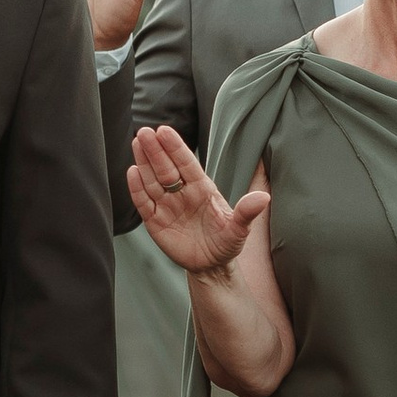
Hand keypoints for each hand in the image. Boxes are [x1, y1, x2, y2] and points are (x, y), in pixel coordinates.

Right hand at [127, 126, 267, 278]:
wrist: (211, 266)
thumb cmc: (226, 243)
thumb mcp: (239, 230)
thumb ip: (246, 213)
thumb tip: (263, 197)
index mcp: (202, 188)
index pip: (187, 164)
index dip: (175, 148)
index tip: (164, 130)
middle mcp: (182, 193)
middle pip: (166, 168)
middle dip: (155, 150)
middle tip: (144, 132)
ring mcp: (167, 206)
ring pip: (153, 181)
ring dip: (144, 162)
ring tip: (136, 143)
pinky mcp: (155, 222)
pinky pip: (144, 203)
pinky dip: (137, 188)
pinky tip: (132, 172)